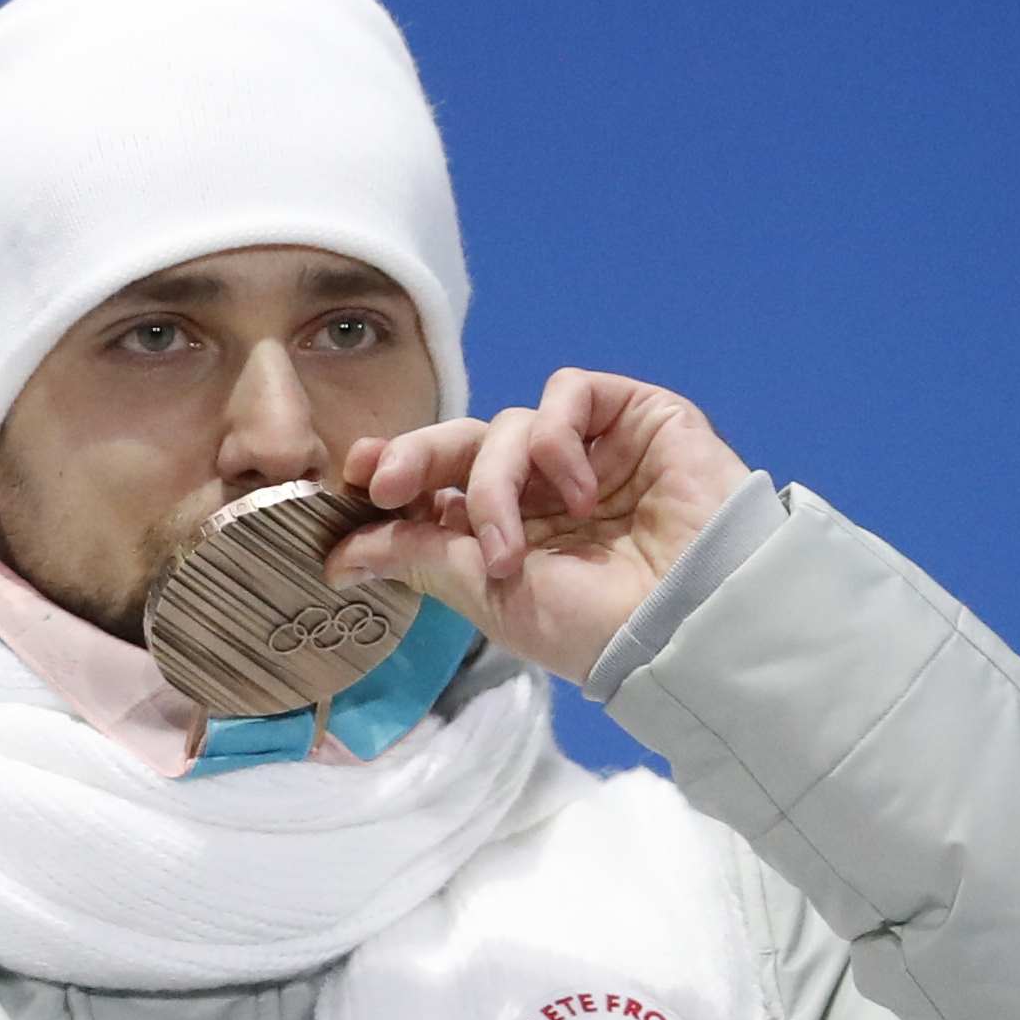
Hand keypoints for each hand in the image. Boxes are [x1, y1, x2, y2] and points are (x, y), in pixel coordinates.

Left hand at [332, 368, 746, 686]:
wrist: (684, 623)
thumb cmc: (593, 625)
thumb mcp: (484, 592)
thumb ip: (414, 554)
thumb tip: (335, 556)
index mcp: (513, 528)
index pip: (441, 482)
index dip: (396, 469)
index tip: (355, 477)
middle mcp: (548, 487)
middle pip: (463, 442)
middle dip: (416, 455)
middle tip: (381, 480)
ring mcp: (592, 450)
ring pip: (509, 425)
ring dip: (496, 483)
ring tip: (514, 549)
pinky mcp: (635, 418)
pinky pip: (569, 394)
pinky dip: (556, 440)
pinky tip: (579, 494)